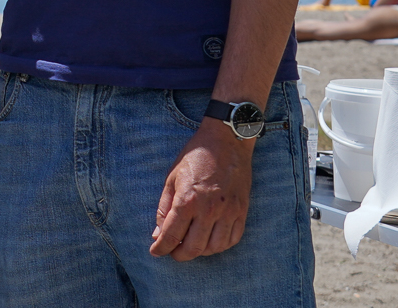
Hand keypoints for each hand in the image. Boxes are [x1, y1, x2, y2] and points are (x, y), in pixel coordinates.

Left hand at [150, 121, 252, 259]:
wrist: (226, 142)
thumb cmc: (195, 158)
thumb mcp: (171, 178)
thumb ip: (164, 208)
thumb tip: (158, 233)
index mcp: (187, 200)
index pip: (171, 235)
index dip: (161, 248)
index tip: (155, 252)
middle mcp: (209, 209)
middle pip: (193, 248)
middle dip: (179, 255)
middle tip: (172, 252)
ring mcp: (228, 212)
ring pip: (214, 248)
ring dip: (200, 252)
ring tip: (190, 245)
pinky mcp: (242, 211)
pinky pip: (232, 239)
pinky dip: (220, 246)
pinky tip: (210, 241)